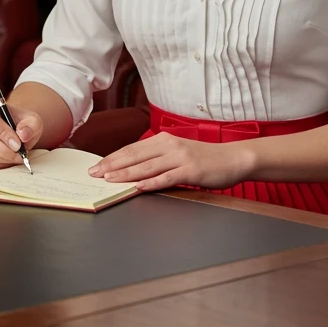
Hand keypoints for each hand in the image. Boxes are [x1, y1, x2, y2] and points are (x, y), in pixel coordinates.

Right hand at [0, 98, 41, 168]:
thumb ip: (31, 125)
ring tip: (18, 157)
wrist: (19, 132)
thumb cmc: (24, 124)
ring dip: (3, 158)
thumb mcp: (33, 121)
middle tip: (20, 155)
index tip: (18, 144)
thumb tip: (23, 134)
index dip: (2, 132)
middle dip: (4, 149)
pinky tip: (9, 159)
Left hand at [87, 132, 253, 191]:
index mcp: (164, 139)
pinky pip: (167, 177)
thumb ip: (158, 158)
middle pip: (135, 156)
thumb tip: (133, 169)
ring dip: (125, 174)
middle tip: (94, 174)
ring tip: (109, 180)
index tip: (96, 165)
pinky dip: (151, 182)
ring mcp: (180, 158)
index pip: (132, 149)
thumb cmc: (205, 158)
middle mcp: (170, 145)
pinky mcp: (191, 171)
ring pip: (147, 167)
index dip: (112, 158)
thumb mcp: (178, 153)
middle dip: (112, 166)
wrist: (234, 158)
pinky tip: (138, 187)